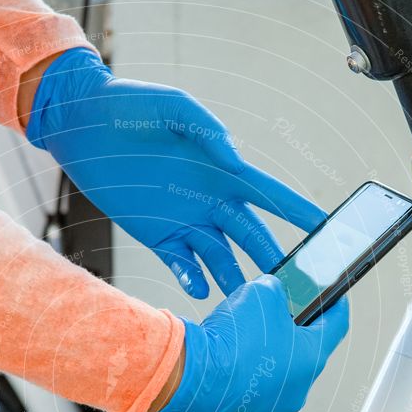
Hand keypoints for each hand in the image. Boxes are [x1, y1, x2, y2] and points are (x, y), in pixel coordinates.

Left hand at [26, 47, 324, 298]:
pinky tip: (203, 291)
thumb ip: (207, 131)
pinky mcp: (157, 236)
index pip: (271, 195)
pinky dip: (194, 279)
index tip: (328, 229)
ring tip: (251, 305)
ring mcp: (185, 221)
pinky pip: (183, 265)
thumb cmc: (130, 106)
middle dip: (275, 260)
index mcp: (222, 170)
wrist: (83, 127)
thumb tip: (235, 158)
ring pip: (222, 258)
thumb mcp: (172, 107)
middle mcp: (210, 200)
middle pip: (253, 236)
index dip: (300, 212)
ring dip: (237, 279)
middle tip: (295, 286)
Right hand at [142, 277, 348, 411]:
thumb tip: (272, 293)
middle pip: (300, 358)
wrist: (189, 377)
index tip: (331, 297)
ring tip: (234, 347)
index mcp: (311, 359)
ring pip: (269, 383)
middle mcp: (295, 393)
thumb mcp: (260, 294)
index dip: (333, 305)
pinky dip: (233, 386)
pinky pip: (241, 402)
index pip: (336, 326)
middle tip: (269, 321)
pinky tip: (218, 370)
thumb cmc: (229, 341)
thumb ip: (275, 291)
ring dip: (258, 364)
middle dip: (287, 337)